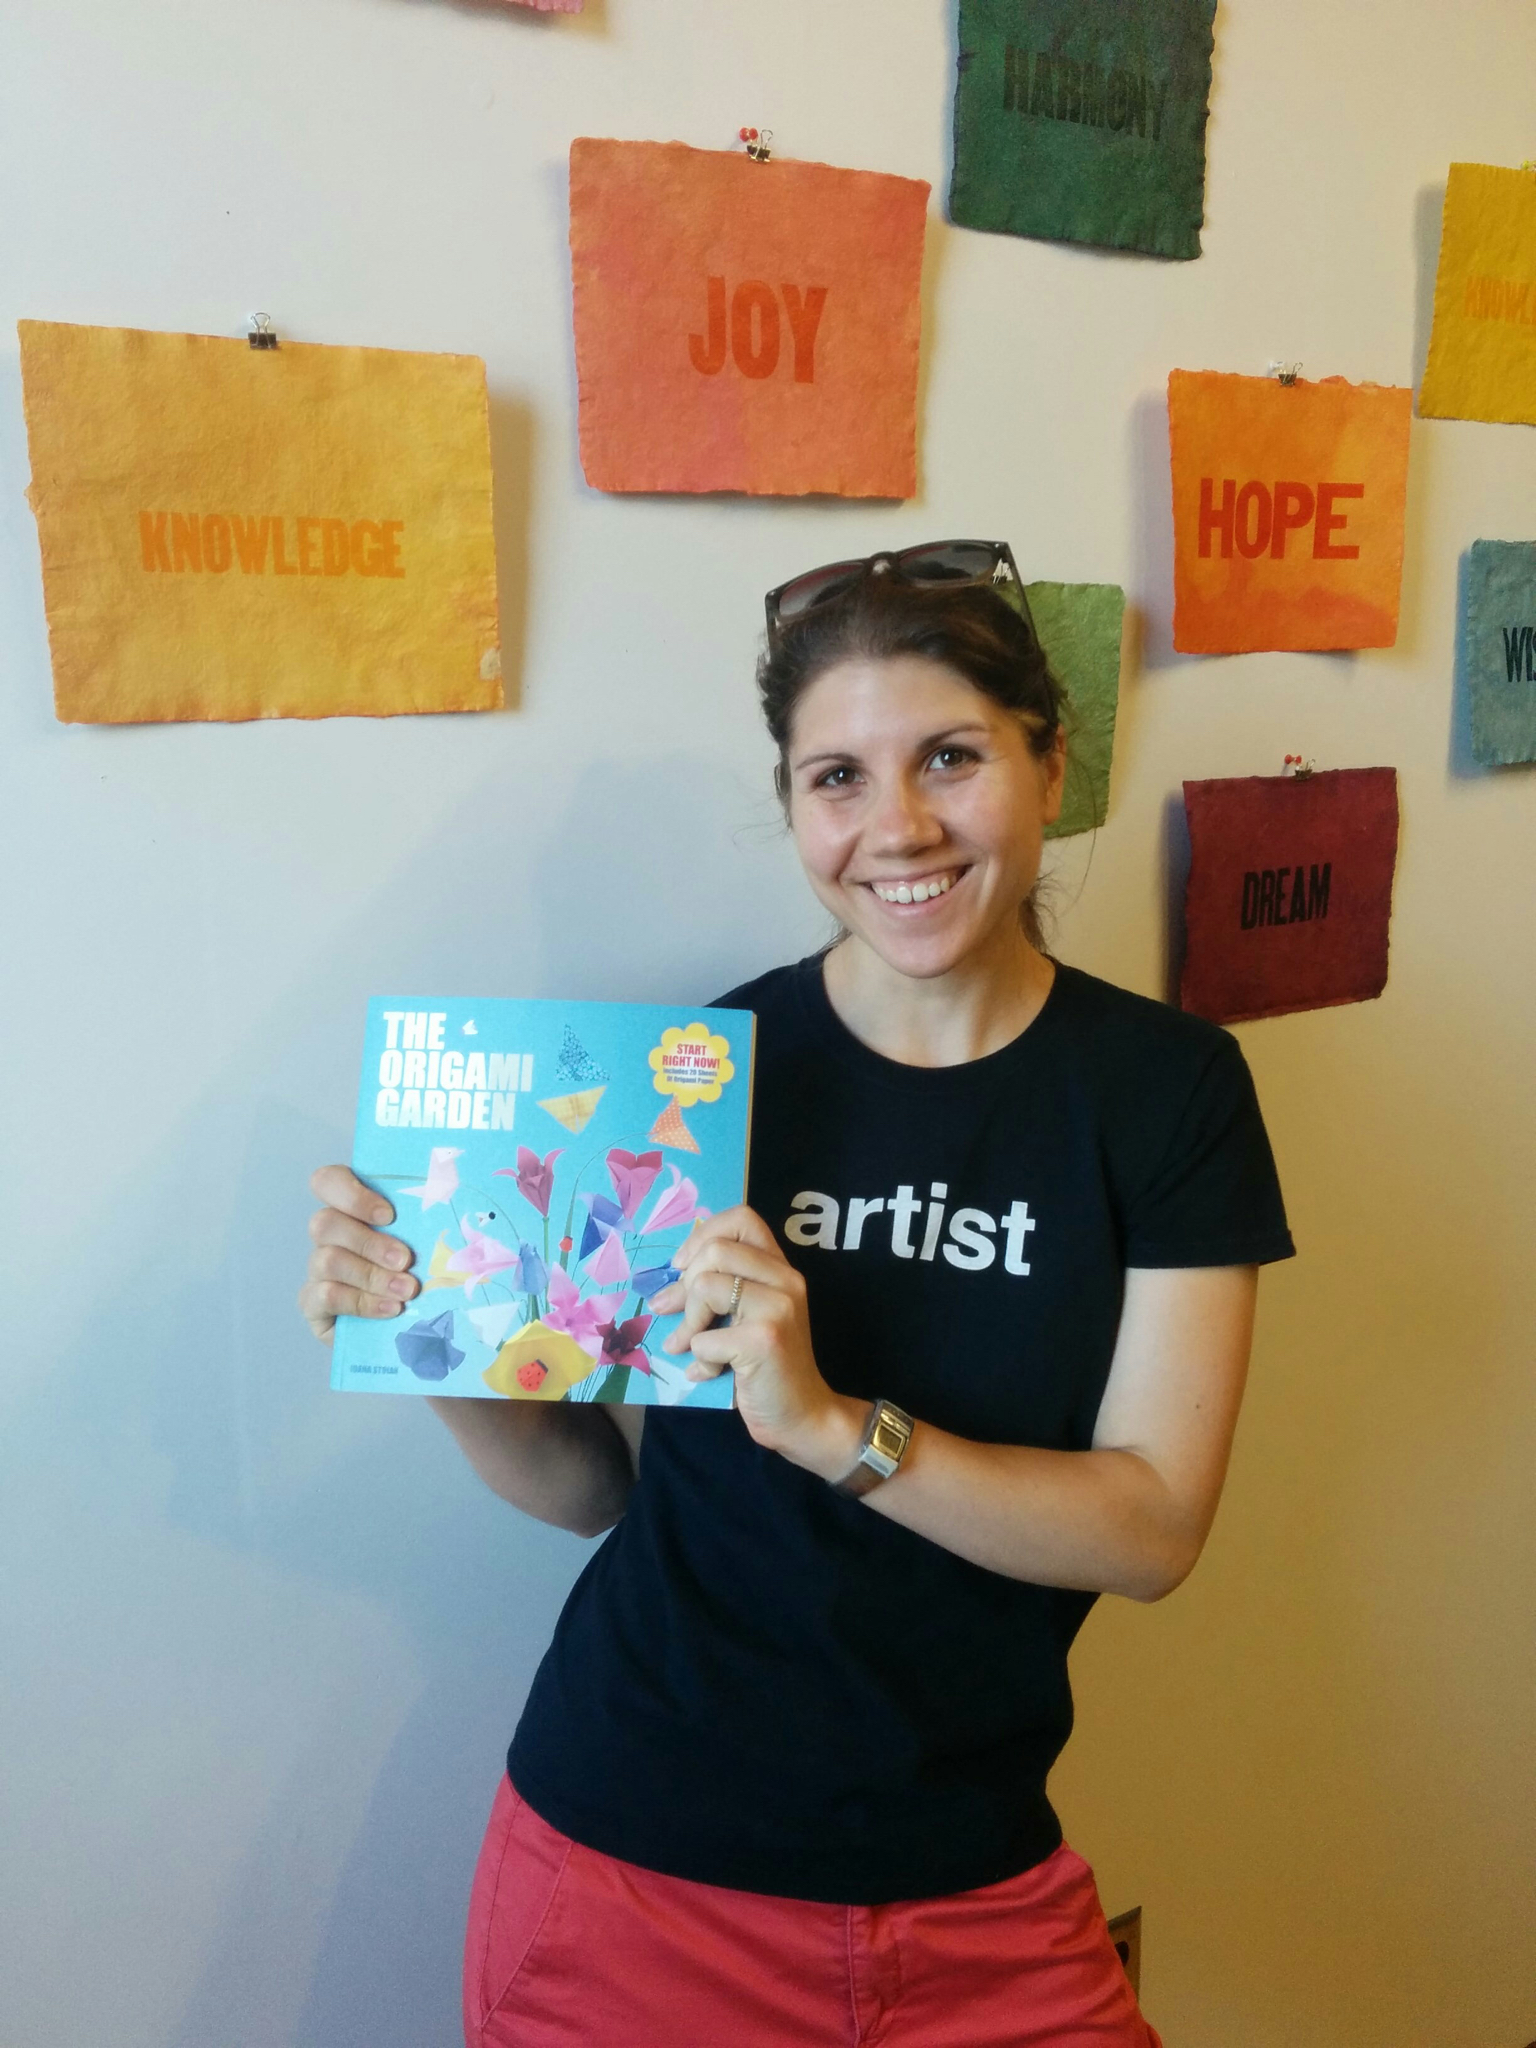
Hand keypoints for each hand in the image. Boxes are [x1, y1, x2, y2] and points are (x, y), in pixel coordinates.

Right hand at [299, 1164, 418, 1343]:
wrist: (409, 1324)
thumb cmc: (422, 1269)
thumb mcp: (426, 1239)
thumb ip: (428, 1219)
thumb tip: (461, 1205)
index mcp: (351, 1209)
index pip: (327, 1181)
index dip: (351, 1194)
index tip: (389, 1215)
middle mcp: (329, 1236)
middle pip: (324, 1223)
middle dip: (369, 1242)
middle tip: (406, 1259)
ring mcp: (318, 1270)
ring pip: (326, 1260)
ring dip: (370, 1275)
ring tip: (407, 1290)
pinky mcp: (314, 1305)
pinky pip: (324, 1297)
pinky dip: (361, 1302)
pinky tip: (391, 1309)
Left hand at [649, 1206, 860, 1476]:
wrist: (803, 1417)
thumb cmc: (768, 1368)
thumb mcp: (748, 1316)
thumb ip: (723, 1288)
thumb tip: (666, 1281)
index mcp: (781, 1269)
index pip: (742, 1218)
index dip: (702, 1236)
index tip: (683, 1267)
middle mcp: (786, 1280)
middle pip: (715, 1250)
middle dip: (684, 1285)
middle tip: (674, 1313)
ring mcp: (778, 1308)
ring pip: (705, 1286)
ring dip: (687, 1324)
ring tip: (687, 1346)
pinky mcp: (764, 1340)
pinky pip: (705, 1338)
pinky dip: (698, 1359)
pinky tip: (708, 1373)